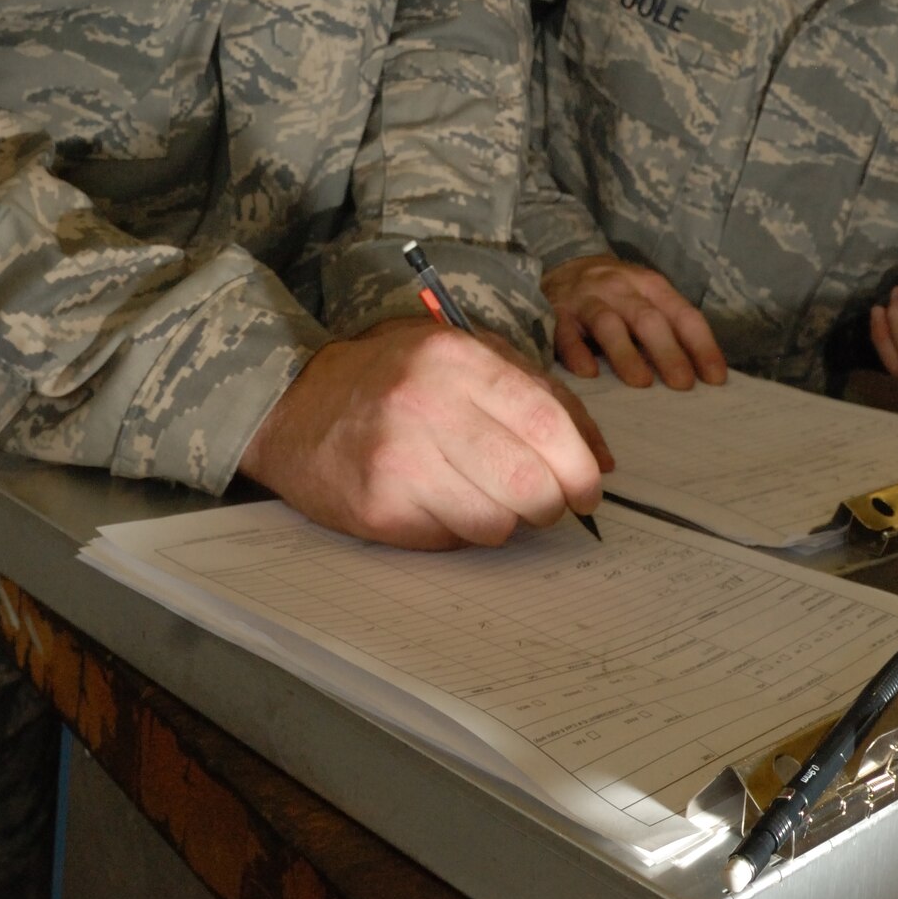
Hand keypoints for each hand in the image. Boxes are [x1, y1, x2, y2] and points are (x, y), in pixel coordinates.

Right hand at [237, 320, 604, 549]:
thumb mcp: (467, 355)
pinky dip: (459, 531)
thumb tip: (600, 459)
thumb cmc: (395, 378)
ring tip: (483, 496)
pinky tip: (440, 502)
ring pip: (495, 523)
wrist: (297, 406)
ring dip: (504, 521)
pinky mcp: (378, 508)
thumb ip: (541, 394)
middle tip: (544, 502)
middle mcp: (427, 404)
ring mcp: (398, 459)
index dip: (578, 466)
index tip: (588, 489)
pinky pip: (452, 542)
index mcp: (457, 357)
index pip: (546, 422)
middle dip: (549, 503)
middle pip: (528, 482)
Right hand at [543, 253, 726, 389]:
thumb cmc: (613, 293)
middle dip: (668, 353)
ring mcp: (586, 299)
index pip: (683, 315)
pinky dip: (577, 352)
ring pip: (608, 324)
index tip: (715, 379)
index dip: (701, 346)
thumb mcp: (643, 298)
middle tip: (683, 385)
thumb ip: (666, 327)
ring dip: (626, 354)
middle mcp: (620, 288)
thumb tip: (698, 374)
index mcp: (650, 286)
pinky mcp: (556, 313)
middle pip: (648, 319)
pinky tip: (588, 372)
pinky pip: (566, 333)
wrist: (561, 263)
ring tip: (641, 383)